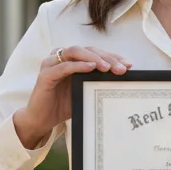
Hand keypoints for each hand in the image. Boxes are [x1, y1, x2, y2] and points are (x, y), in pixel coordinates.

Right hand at [13, 45, 131, 147]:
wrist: (42, 120)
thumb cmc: (63, 105)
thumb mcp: (84, 91)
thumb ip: (96, 82)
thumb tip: (121, 80)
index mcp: (73, 60)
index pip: (95, 52)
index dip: (112, 56)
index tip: (129, 65)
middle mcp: (61, 58)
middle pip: (87, 49)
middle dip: (106, 57)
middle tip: (121, 68)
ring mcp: (52, 64)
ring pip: (75, 52)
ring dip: (93, 58)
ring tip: (107, 67)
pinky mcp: (45, 75)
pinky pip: (63, 66)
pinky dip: (78, 65)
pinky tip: (91, 68)